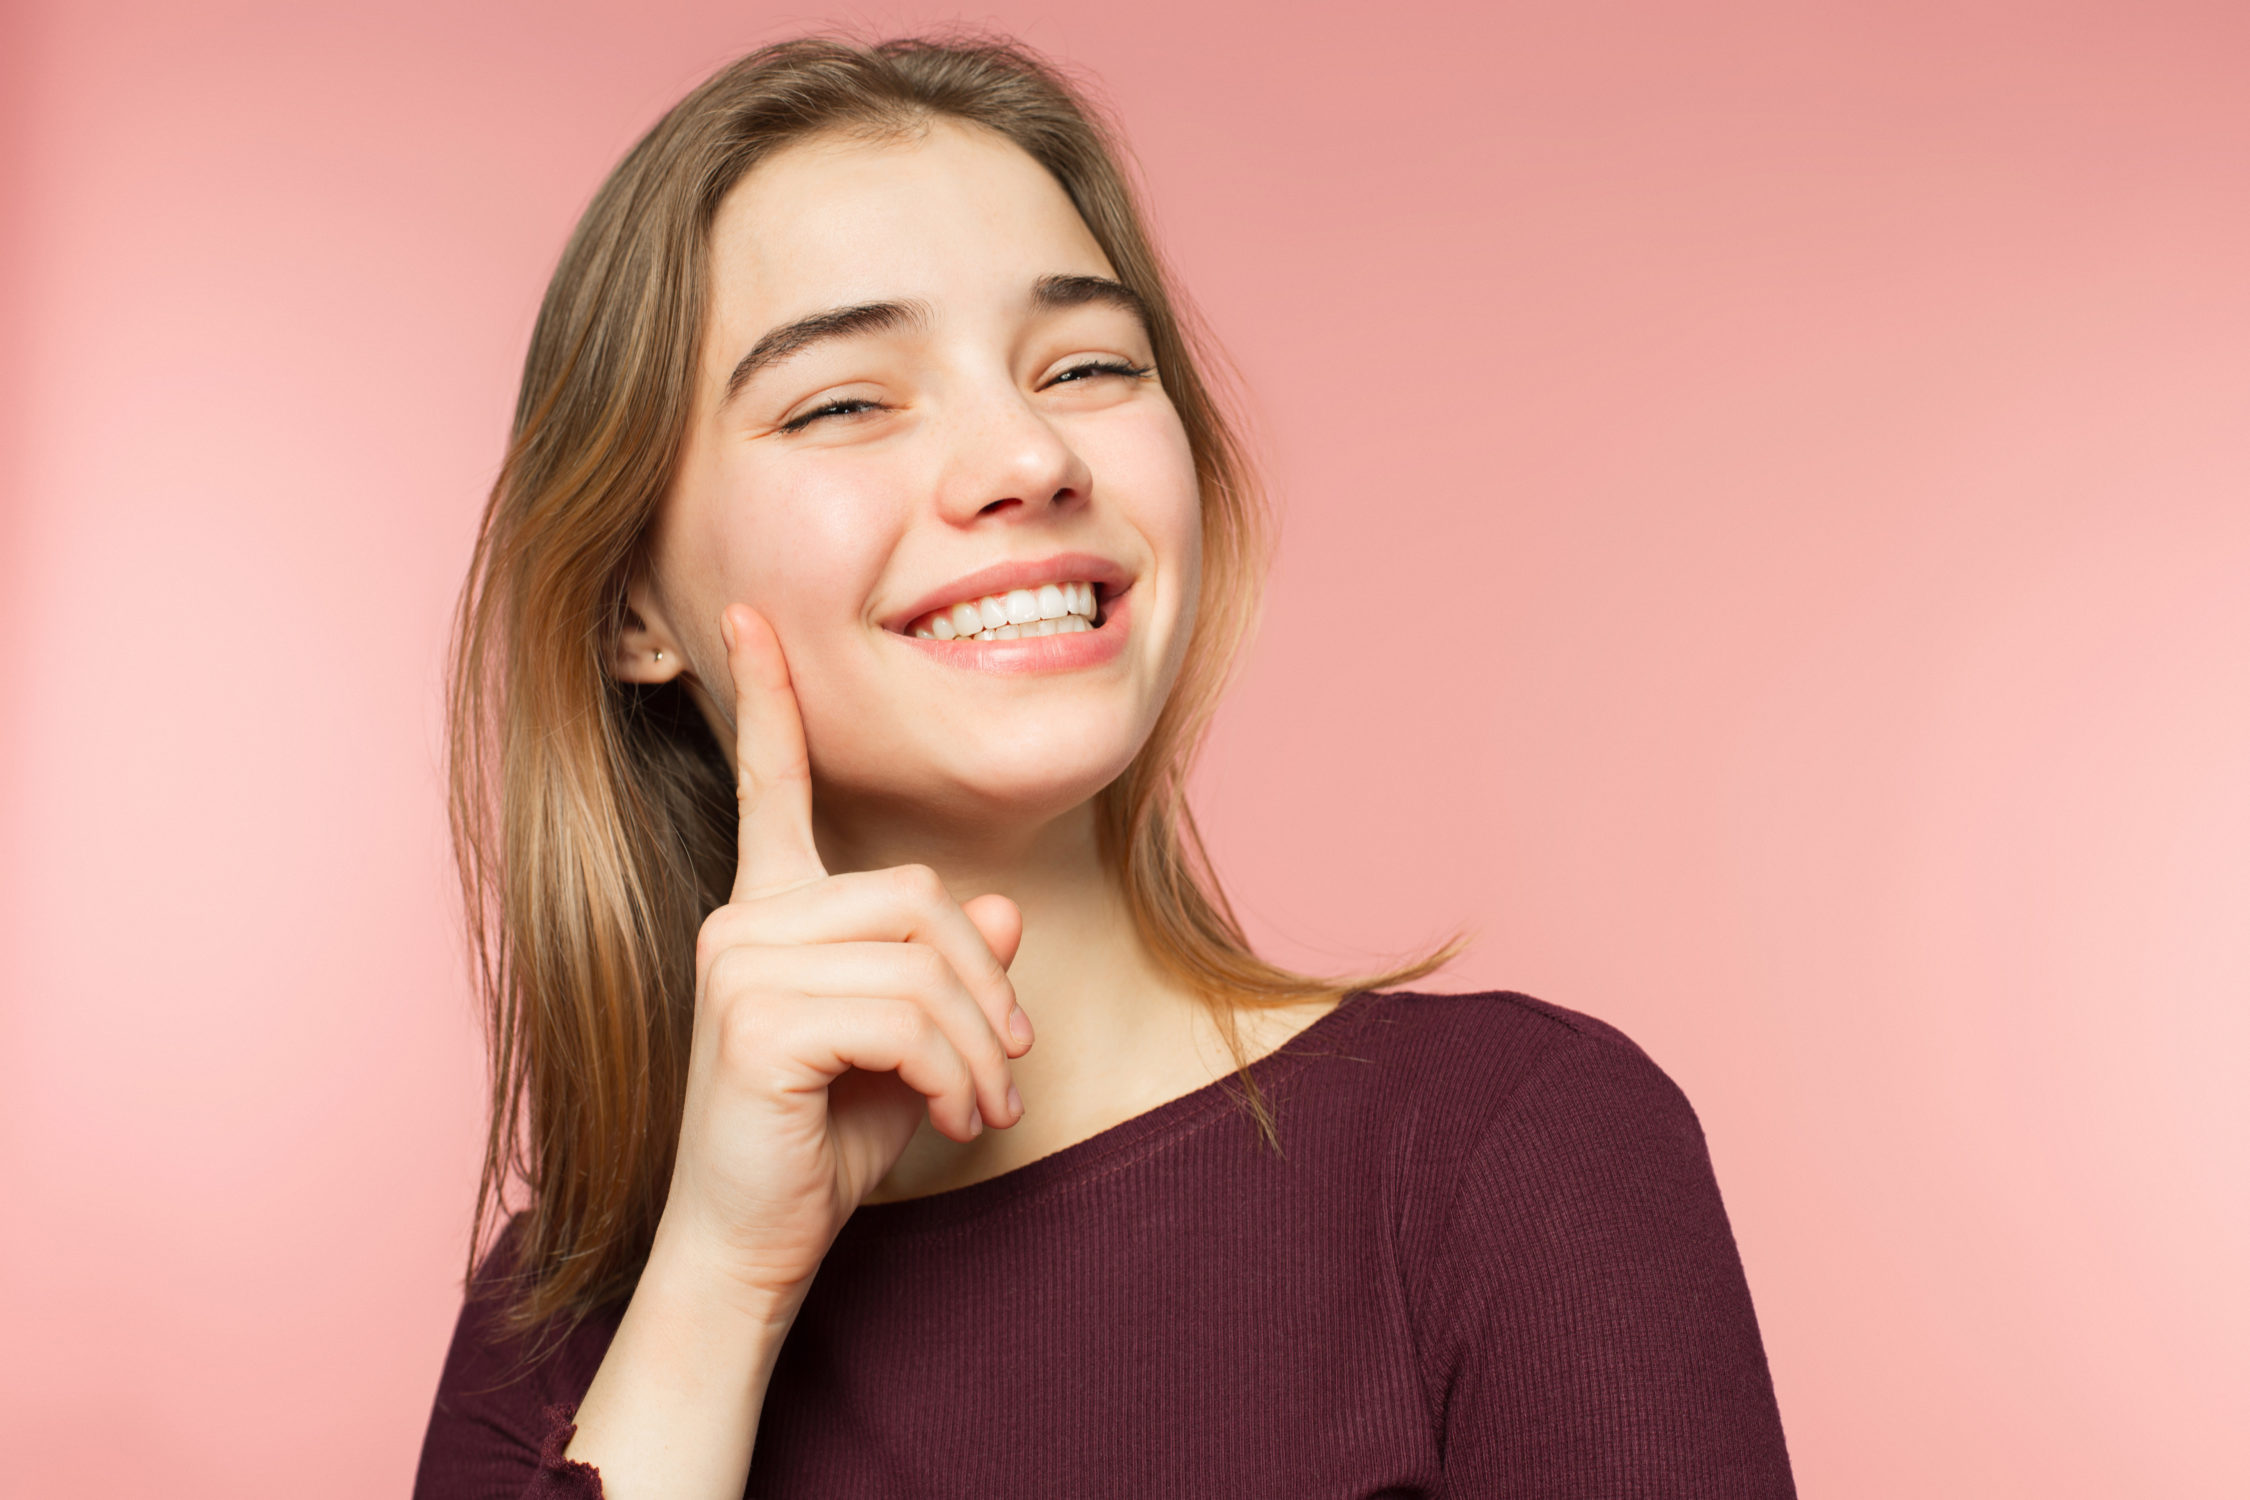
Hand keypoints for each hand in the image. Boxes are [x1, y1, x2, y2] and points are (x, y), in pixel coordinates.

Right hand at [652, 604, 1031, 1306]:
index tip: (748, 618)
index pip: (769, 787)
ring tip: (986, 1107)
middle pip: (919, 897)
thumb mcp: (908, 1048)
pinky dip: (959, 1075)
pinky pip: (908, 1017)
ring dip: (981, 1046)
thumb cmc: (823, 1145)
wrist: (753, 1247)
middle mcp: (744, 920)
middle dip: (986, 990)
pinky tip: (956, 1122)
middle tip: (1009, 1069)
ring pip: (925, 958)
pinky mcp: (757, 1018)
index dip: (766, 701)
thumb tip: (997, 909)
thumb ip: (945, 972)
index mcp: (768, 911)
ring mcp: (740, 962)